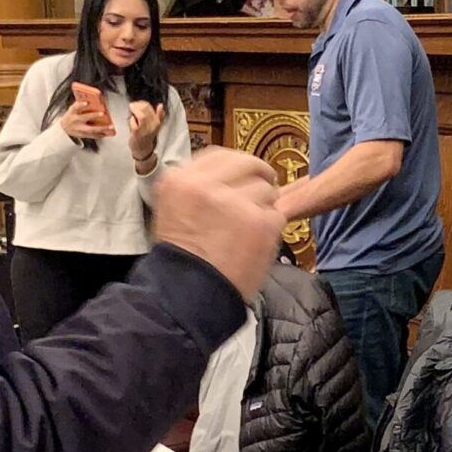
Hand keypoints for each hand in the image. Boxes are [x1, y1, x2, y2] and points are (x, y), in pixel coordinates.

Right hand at [59, 98, 114, 139]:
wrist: (63, 128)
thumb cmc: (72, 115)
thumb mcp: (74, 109)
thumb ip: (82, 105)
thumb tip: (96, 101)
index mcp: (72, 112)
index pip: (75, 107)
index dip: (80, 105)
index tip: (87, 102)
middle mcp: (74, 120)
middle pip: (84, 118)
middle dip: (93, 115)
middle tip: (102, 113)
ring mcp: (78, 128)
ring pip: (90, 129)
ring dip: (101, 128)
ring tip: (111, 127)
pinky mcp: (82, 135)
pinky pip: (92, 136)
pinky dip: (100, 134)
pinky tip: (107, 133)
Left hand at [129, 102, 164, 172]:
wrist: (143, 149)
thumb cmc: (147, 136)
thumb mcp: (156, 126)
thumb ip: (159, 115)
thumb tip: (161, 105)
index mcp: (157, 122)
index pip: (150, 107)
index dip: (142, 103)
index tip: (137, 104)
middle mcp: (152, 126)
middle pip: (145, 110)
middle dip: (138, 105)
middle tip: (132, 105)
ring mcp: (145, 130)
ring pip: (141, 116)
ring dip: (135, 110)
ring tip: (131, 108)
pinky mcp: (137, 134)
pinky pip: (134, 123)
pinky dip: (131, 120)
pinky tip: (131, 119)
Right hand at [152, 148, 283, 299]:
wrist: (190, 297)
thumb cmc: (184, 259)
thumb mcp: (175, 211)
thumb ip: (199, 187)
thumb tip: (231, 173)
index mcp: (180, 179)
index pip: (220, 155)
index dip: (237, 166)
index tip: (244, 176)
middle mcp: (206, 185)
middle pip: (249, 164)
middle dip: (260, 177)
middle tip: (263, 192)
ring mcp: (235, 202)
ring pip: (267, 190)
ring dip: (264, 208)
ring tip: (247, 231)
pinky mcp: (260, 222)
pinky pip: (277, 215)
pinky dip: (271, 229)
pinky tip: (254, 244)